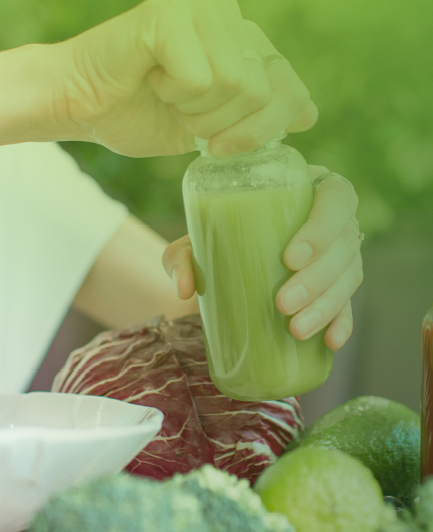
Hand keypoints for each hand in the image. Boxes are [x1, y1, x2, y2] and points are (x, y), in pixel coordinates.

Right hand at [53, 0, 317, 156]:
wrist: (76, 105)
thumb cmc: (135, 113)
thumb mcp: (208, 124)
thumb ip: (256, 116)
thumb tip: (310, 114)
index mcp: (240, 35)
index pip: (289, 87)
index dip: (261, 130)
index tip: (217, 145)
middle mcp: (226, 10)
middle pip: (263, 91)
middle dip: (221, 124)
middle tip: (180, 113)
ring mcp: (199, 5)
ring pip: (236, 84)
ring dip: (194, 110)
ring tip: (163, 93)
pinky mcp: (169, 13)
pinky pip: (200, 77)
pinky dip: (173, 95)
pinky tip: (149, 78)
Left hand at [161, 166, 362, 350]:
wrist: (224, 263)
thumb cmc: (217, 238)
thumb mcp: (195, 240)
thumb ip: (181, 255)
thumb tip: (185, 287)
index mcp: (306, 190)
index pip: (335, 197)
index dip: (322, 227)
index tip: (290, 258)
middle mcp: (333, 219)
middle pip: (344, 243)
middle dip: (317, 278)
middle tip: (283, 303)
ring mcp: (341, 254)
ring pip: (350, 275)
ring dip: (327, 305)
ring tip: (296, 330)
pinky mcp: (339, 287)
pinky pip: (350, 304)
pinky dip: (343, 323)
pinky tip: (331, 341)